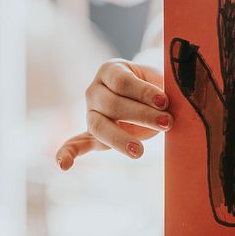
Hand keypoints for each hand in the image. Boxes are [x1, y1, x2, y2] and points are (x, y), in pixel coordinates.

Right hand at [55, 59, 170, 168]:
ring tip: (140, 151)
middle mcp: (95, 90)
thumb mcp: (162, 80)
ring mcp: (91, 112)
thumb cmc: (159, 85)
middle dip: (141, 115)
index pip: (122, 81)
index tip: (165, 101)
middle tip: (167, 122)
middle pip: (112, 104)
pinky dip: (69, 153)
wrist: (153, 93)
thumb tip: (172, 103)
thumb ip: (164, 90)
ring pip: (99, 126)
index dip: (143, 92)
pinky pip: (78, 143)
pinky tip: (62, 165)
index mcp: (111, 70)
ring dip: (119, 139)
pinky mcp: (93, 134)